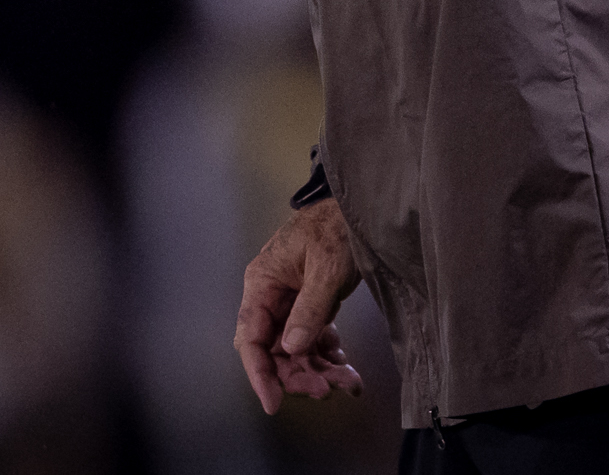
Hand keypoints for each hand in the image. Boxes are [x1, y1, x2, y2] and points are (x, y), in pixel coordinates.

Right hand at [235, 201, 365, 414]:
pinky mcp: (311, 306)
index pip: (250, 338)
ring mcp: (291, 303)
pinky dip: (328, 356)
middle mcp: (271, 297)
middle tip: (327, 389)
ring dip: (319, 370)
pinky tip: (346, 366)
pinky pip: (313, 340)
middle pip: (274, 351)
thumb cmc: (336, 226)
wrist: (357, 207)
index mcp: (262, 283)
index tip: (273, 401)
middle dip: (299, 375)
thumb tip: (291, 348)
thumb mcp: (326, 267)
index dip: (259, 373)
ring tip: (349, 382)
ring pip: (296, 351)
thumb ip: (309, 308)